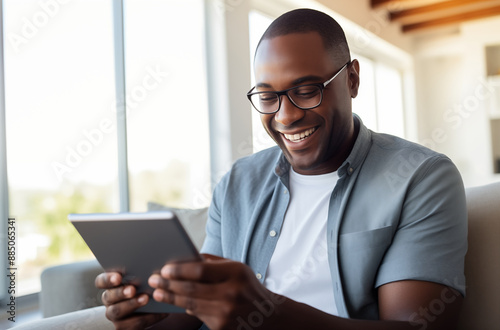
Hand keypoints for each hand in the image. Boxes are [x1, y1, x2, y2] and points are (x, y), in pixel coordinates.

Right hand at [95, 272, 167, 329]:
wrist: (152, 307)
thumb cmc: (147, 285)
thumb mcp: (143, 277)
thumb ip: (142, 270)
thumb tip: (153, 261)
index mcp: (110, 285)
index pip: (101, 281)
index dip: (108, 279)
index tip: (118, 277)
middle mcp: (110, 300)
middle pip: (109, 297)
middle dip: (121, 293)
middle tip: (133, 289)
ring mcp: (115, 316)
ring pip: (117, 311)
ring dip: (132, 304)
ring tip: (146, 298)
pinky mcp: (124, 327)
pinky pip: (134, 324)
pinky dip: (149, 317)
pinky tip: (161, 311)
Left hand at [148, 254, 285, 329]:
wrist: (266, 315)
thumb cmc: (247, 286)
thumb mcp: (237, 268)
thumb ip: (212, 262)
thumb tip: (184, 257)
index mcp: (236, 273)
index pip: (200, 271)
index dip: (179, 270)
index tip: (164, 269)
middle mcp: (231, 293)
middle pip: (191, 288)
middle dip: (168, 284)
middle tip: (153, 280)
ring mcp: (226, 312)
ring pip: (190, 304)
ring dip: (170, 298)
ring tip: (158, 292)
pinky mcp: (222, 327)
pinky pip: (197, 315)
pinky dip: (184, 308)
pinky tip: (174, 302)